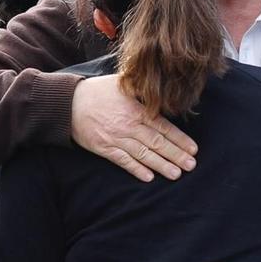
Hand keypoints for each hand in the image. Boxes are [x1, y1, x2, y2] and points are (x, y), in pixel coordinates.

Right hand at [71, 74, 198, 181]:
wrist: (67, 103)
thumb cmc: (97, 92)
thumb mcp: (122, 84)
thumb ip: (142, 89)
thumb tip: (162, 88)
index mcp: (135, 109)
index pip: (162, 126)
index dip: (179, 139)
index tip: (193, 149)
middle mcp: (128, 125)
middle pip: (157, 142)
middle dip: (176, 155)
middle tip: (191, 166)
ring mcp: (116, 138)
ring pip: (143, 154)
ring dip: (161, 165)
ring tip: (176, 174)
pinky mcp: (104, 148)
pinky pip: (123, 161)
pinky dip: (136, 169)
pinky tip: (149, 177)